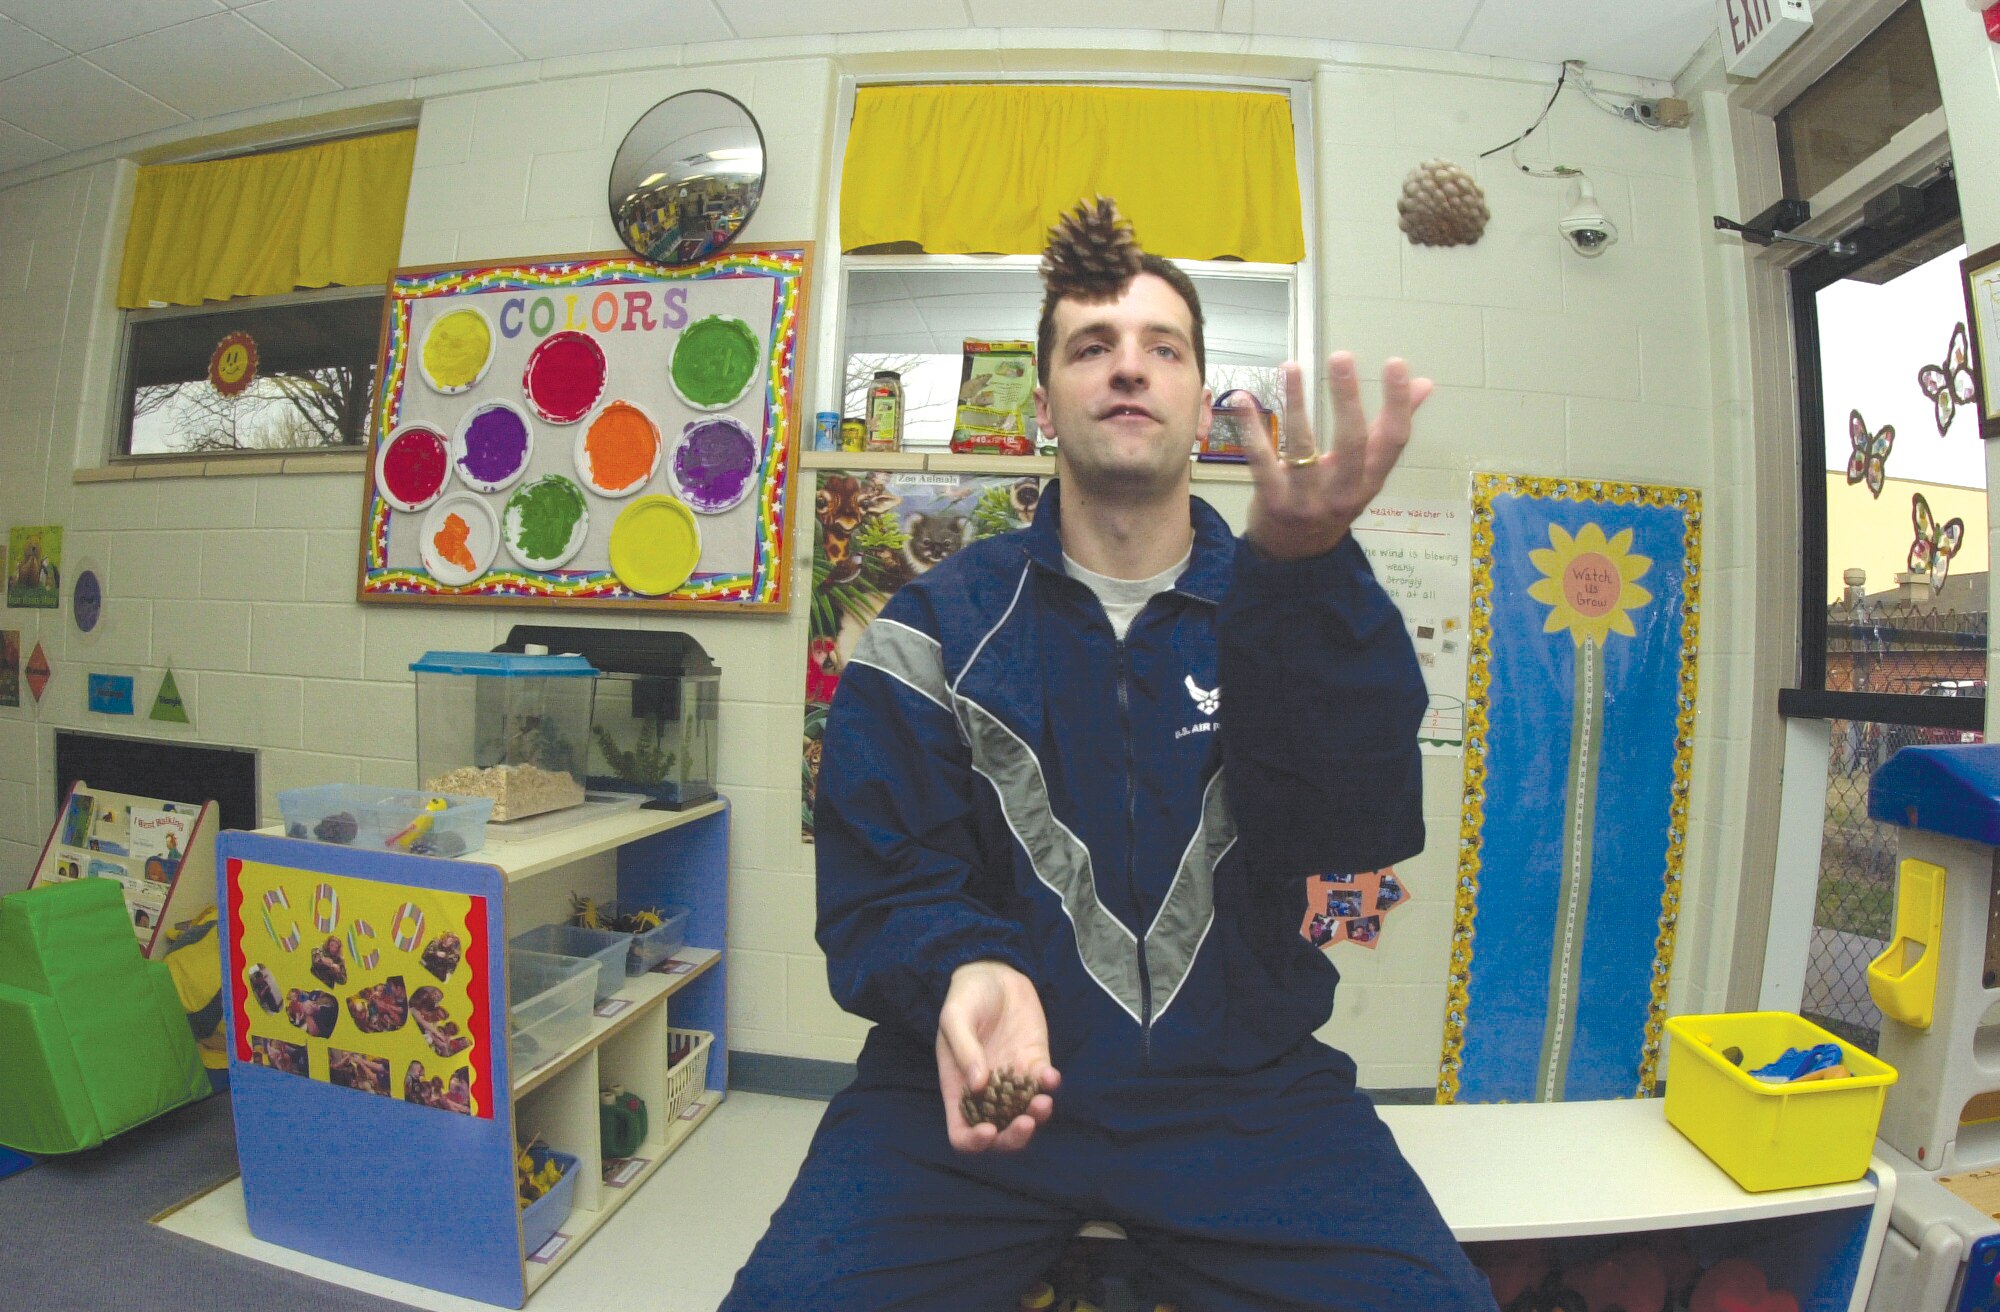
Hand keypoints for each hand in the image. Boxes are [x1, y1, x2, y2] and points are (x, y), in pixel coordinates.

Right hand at [935, 960, 1060, 1153]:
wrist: (992, 973)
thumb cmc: (966, 996)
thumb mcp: (955, 1017)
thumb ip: (964, 1049)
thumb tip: (979, 1084)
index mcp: (959, 1089)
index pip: (962, 1133)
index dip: (974, 1141)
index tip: (988, 1130)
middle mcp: (987, 1092)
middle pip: (1000, 1135)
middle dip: (1014, 1138)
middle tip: (1026, 1122)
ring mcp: (1013, 1080)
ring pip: (1026, 1116)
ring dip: (1037, 1116)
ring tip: (1042, 1101)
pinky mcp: (1035, 1063)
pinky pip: (1044, 1084)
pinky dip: (1050, 1085)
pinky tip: (1051, 1074)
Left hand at [1240, 352, 1431, 559]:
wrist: (1292, 555)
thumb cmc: (1333, 501)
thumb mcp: (1366, 472)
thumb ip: (1390, 428)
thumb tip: (1425, 384)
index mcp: (1371, 481)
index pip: (1394, 439)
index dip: (1398, 402)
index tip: (1396, 363)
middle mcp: (1344, 492)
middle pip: (1352, 442)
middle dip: (1347, 397)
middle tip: (1341, 356)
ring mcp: (1308, 499)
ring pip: (1303, 447)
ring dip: (1296, 403)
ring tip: (1291, 366)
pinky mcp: (1273, 501)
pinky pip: (1261, 459)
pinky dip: (1250, 426)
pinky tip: (1244, 398)